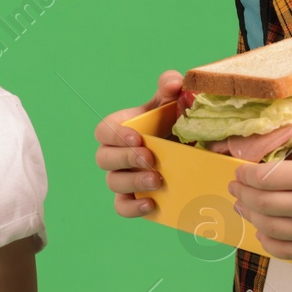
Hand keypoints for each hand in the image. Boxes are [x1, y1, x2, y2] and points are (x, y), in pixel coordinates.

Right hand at [93, 69, 182, 217]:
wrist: (188, 150)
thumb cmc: (171, 122)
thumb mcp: (171, 102)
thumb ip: (170, 86)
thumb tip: (173, 83)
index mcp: (119, 129)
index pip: (103, 131)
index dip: (116, 136)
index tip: (137, 138)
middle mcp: (114, 155)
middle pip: (104, 159)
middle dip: (125, 159)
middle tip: (151, 159)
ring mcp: (121, 178)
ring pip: (113, 183)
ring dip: (132, 182)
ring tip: (157, 180)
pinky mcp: (131, 198)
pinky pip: (122, 207)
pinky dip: (133, 208)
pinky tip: (151, 204)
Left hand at [229, 120, 291, 260]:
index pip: (265, 177)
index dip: (245, 175)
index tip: (239, 172)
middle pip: (262, 202)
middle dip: (242, 194)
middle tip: (234, 187)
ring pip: (269, 227)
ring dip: (249, 215)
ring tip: (242, 206)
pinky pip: (285, 250)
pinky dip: (267, 241)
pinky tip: (262, 230)